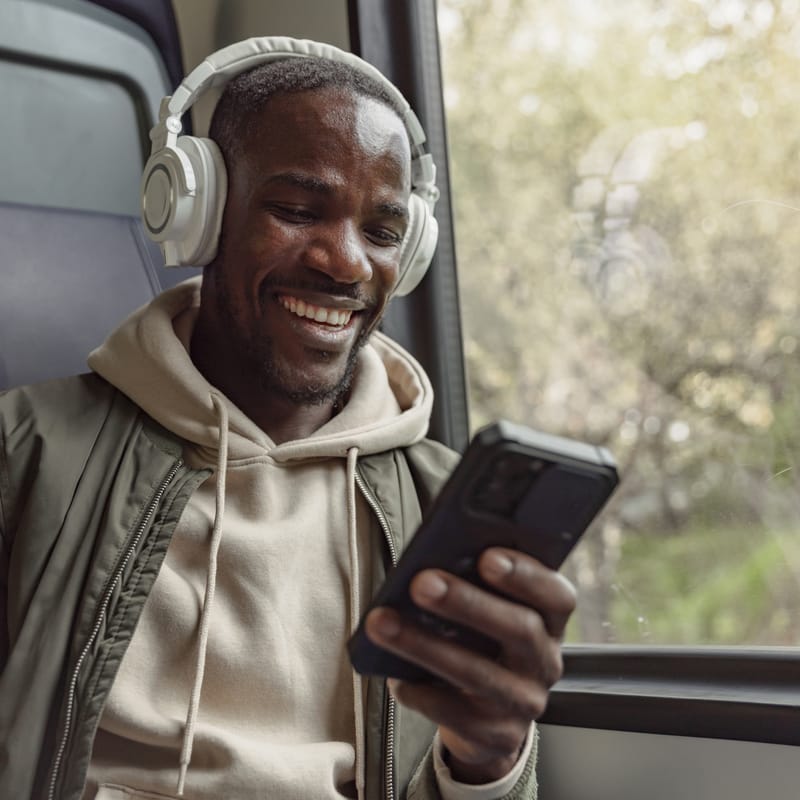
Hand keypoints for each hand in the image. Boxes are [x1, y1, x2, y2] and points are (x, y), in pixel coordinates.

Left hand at [364, 547, 575, 783]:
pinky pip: (456, 714)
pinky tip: (394, 674)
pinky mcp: (497, 736)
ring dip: (425, 645)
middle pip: (519, 629)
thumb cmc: (480, 642)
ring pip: (478, 673)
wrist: (488, 716)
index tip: (487, 556)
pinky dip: (421, 691)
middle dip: (466, 603)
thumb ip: (474, 584)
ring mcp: (524, 702)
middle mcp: (545, 661)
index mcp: (549, 621)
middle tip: (421, 582)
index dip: (526, 575)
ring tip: (383, 622)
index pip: (557, 596)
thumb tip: (431, 562)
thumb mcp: (489, 611)